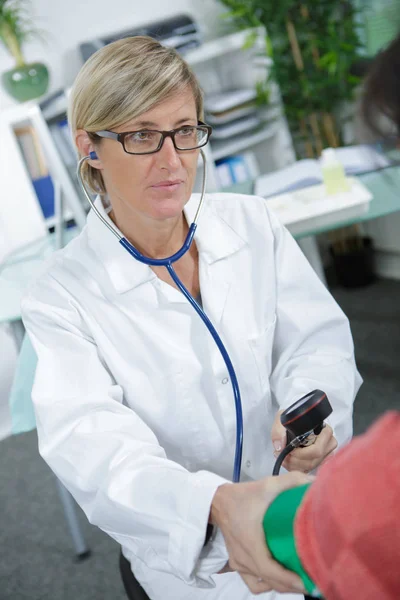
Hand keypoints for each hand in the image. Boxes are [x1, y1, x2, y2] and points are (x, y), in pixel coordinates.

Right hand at [211, 472, 312, 594]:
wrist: (218, 500)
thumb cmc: (244, 495)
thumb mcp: (268, 484)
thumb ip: (292, 481)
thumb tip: (315, 484)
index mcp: (251, 543)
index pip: (271, 572)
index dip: (290, 580)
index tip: (309, 582)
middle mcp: (244, 558)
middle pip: (271, 582)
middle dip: (293, 585)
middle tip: (313, 579)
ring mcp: (239, 563)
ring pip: (262, 585)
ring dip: (281, 586)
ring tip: (298, 579)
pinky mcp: (236, 563)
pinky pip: (253, 583)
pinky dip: (267, 583)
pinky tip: (279, 577)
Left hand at [271, 410, 337, 472]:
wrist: (294, 421)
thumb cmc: (292, 419)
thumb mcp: (283, 418)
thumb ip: (279, 430)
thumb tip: (280, 446)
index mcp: (324, 431)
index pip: (317, 449)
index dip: (301, 453)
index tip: (289, 451)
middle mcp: (329, 443)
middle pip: (314, 460)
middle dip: (295, 461)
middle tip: (283, 455)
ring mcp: (326, 453)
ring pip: (311, 467)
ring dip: (294, 465)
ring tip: (283, 457)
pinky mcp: (320, 461)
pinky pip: (309, 469)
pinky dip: (296, 468)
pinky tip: (288, 462)